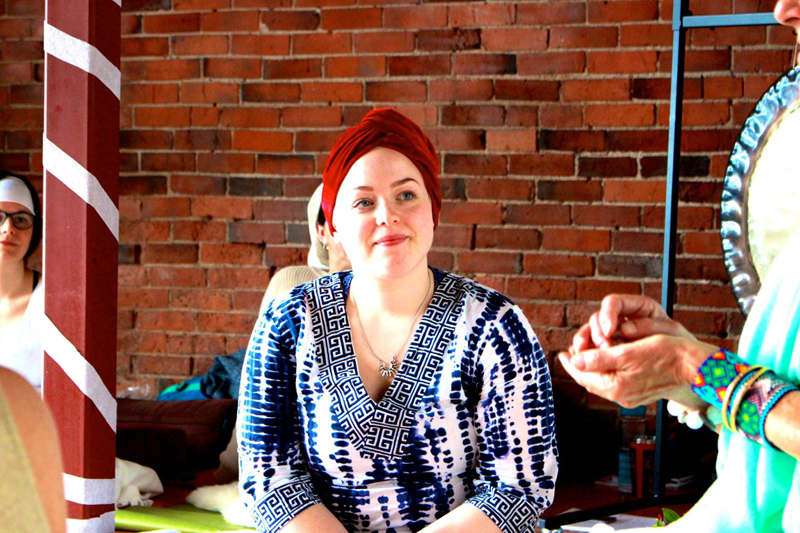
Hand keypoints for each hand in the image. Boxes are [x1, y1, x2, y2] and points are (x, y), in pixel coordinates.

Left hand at [559, 334, 716, 408]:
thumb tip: (575, 361)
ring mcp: (631, 397)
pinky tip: (607, 362)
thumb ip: (598, 359)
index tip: (562, 353)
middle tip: (572, 352)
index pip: (583, 376)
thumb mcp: (628, 353)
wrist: (695, 368)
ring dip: (593, 369)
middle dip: (580, 366)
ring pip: (602, 382)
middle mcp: (621, 396)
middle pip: (591, 381)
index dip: (571, 363)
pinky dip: (607, 372)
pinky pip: (615, 383)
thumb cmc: (666, 355)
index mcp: (615, 387)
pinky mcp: (640, 393)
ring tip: (586, 355)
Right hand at [571, 294, 693, 353]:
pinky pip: (590, 349)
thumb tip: (624, 329)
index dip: (607, 314)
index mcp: (638, 307)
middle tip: (604, 348)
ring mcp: (614, 334)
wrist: (683, 364)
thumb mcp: (670, 333)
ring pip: (589, 333)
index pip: (613, 302)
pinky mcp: (609, 349)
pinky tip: (584, 361)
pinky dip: (585, 354)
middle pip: (597, 318)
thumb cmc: (680, 345)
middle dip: (595, 333)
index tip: (609, 331)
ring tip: (589, 354)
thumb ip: (648, 327)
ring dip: (585, 343)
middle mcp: (622, 318)